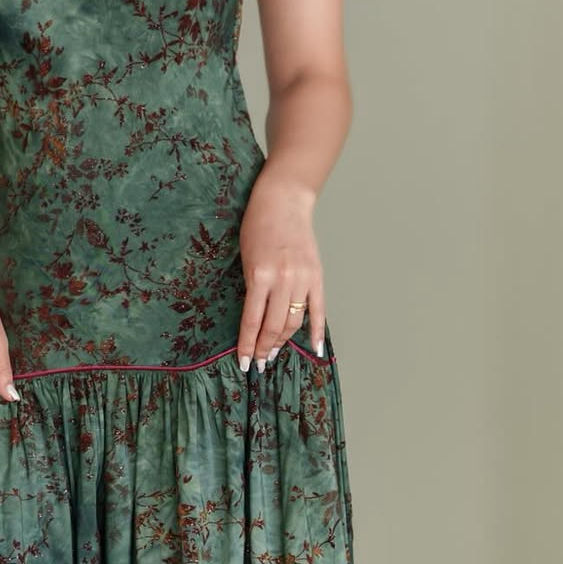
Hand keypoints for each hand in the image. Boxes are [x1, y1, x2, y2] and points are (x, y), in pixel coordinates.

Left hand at [237, 174, 324, 370]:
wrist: (283, 201)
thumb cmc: (257, 224)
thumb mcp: (246, 257)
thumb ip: (252, 286)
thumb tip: (255, 318)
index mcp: (260, 275)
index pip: (253, 320)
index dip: (248, 345)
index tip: (243, 361)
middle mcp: (283, 280)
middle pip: (275, 326)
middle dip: (265, 348)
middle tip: (258, 363)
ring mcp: (302, 279)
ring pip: (295, 321)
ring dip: (284, 341)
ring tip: (274, 354)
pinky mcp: (317, 276)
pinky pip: (319, 310)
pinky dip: (317, 331)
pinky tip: (315, 348)